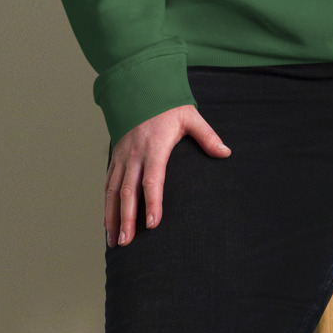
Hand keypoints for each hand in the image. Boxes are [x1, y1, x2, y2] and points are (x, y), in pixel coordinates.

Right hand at [104, 104, 230, 246]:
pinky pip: (108, 184)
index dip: (153, 202)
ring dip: (112, 217)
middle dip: (126, 219)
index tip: (153, 224)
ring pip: (113, 191)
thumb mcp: (190, 117)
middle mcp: (134, 155)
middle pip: (128, 192)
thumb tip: (225, 153)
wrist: (140, 89)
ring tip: (113, 241)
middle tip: (126, 242)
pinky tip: (108, 222)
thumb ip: (207, 136)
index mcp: (154, 147)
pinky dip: (106, 205)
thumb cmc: (168, 106)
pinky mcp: (115, 158)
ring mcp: (122, 157)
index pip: (152, 179)